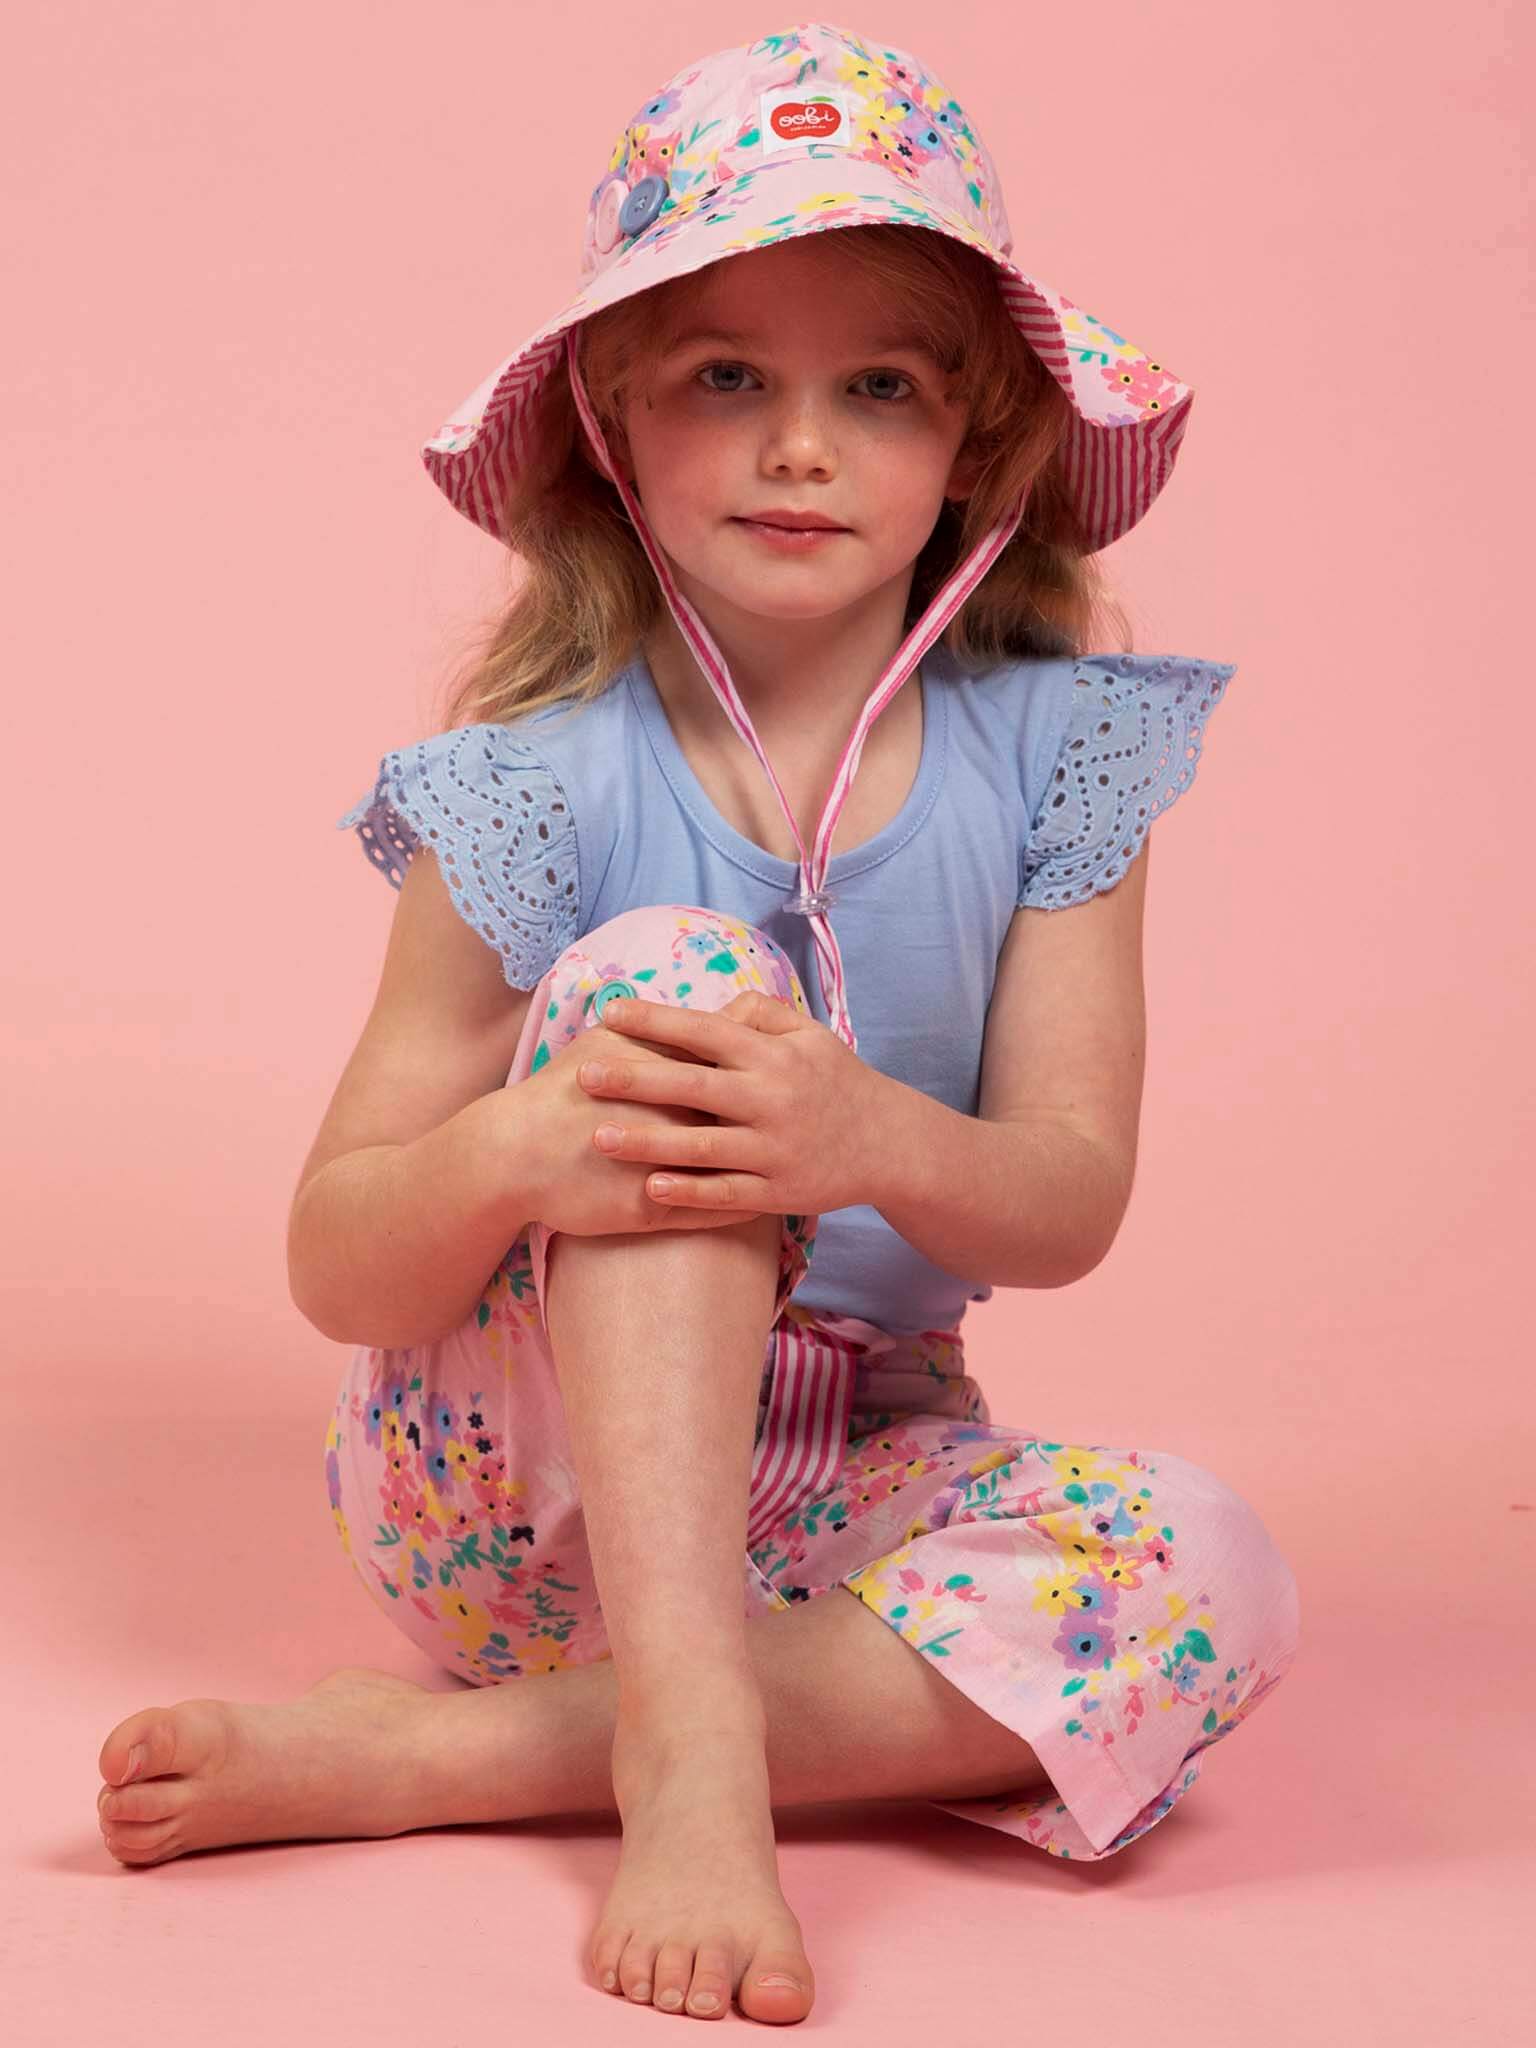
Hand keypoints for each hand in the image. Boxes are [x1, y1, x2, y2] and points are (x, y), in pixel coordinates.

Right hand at [502, 1017, 767, 1238]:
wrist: (513, 1153)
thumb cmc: (558, 1090)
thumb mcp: (604, 1046)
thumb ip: (654, 1032)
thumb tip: (694, 1018)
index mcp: (663, 1076)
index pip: (730, 1069)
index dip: (760, 1070)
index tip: (780, 1070)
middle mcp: (670, 1123)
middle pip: (743, 1121)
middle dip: (776, 1118)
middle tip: (795, 1116)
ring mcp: (663, 1170)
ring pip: (734, 1173)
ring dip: (766, 1168)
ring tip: (790, 1162)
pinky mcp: (651, 1212)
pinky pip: (710, 1212)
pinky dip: (739, 1206)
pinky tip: (760, 1200)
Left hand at [577, 990, 890, 1216]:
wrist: (890, 1144)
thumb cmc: (837, 1081)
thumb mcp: (810, 1034)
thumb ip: (759, 1013)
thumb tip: (709, 1007)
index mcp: (772, 1056)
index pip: (705, 1031)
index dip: (656, 1021)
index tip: (611, 1012)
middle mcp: (770, 1099)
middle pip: (692, 1087)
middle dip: (635, 1079)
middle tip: (584, 1074)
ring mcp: (773, 1148)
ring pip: (700, 1146)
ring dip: (648, 1142)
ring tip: (599, 1136)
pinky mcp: (777, 1191)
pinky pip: (725, 1193)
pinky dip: (688, 1192)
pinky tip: (649, 1188)